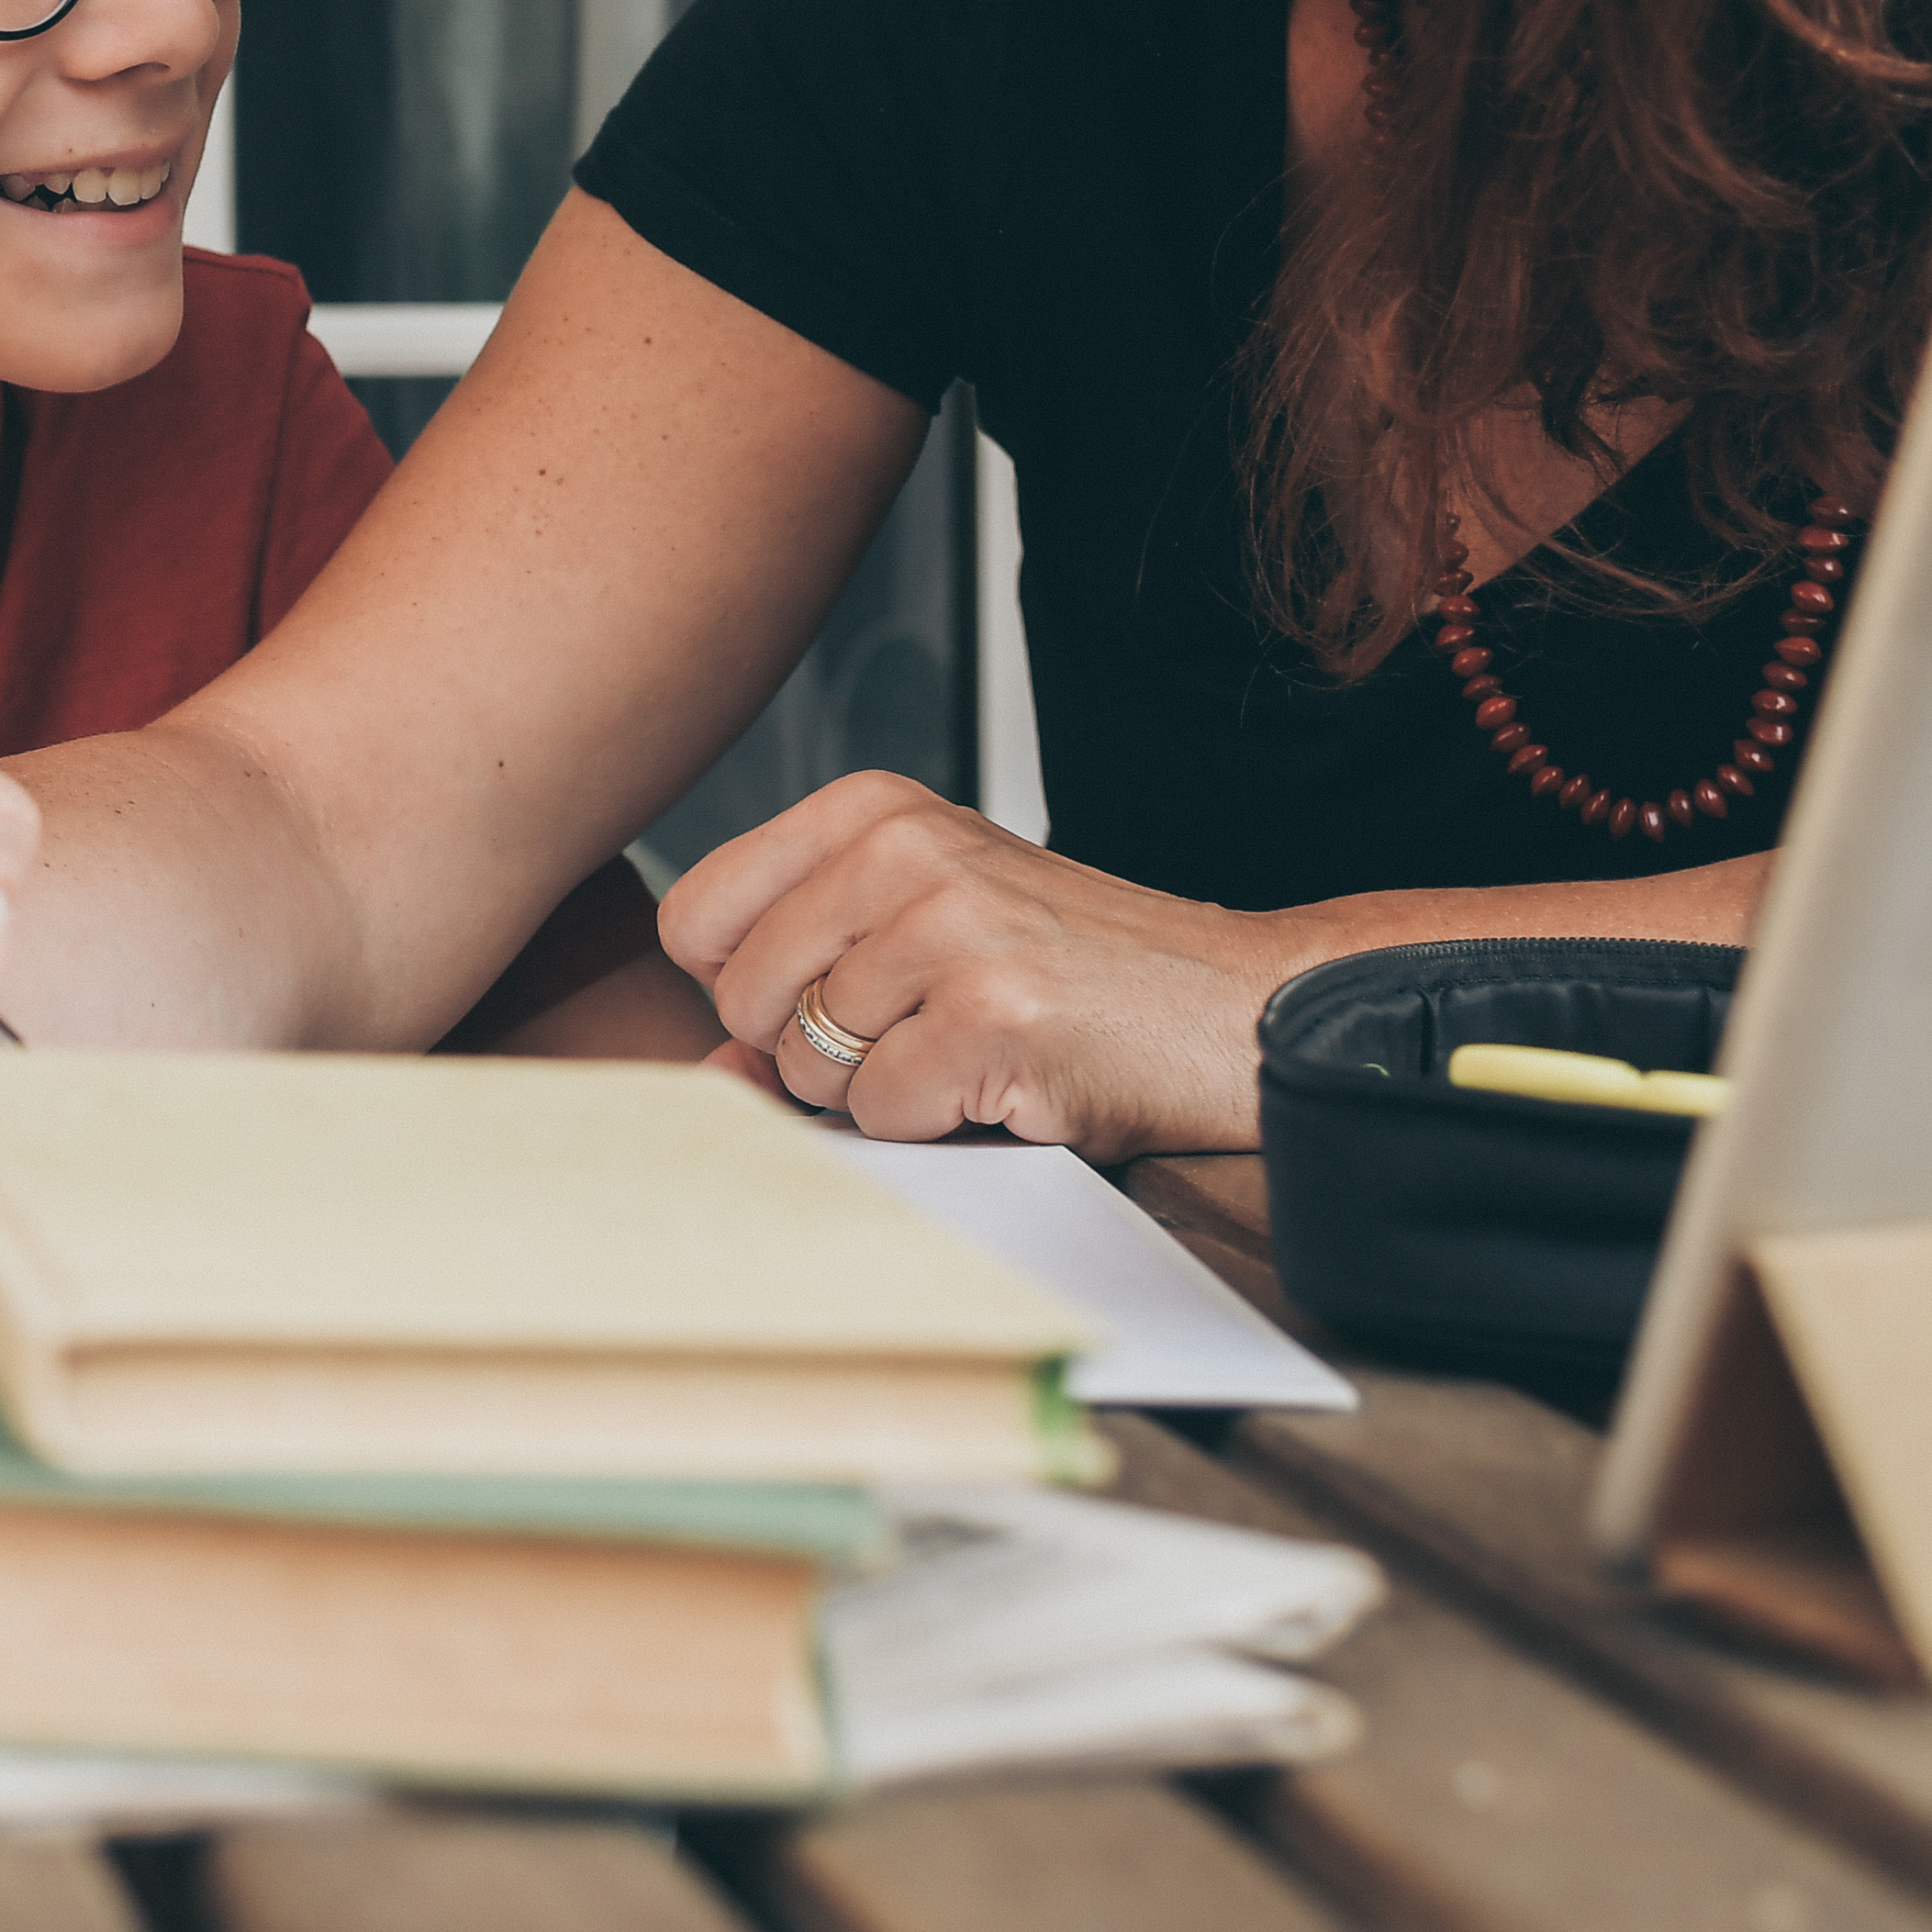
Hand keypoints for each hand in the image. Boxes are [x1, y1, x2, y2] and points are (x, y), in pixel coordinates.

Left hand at [658, 772, 1309, 1154]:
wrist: (1236, 1006)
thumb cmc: (1074, 972)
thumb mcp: (924, 930)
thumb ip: (798, 980)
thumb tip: (706, 1072)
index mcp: (873, 809)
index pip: (695, 915)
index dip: (743, 984)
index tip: (831, 988)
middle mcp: (904, 850)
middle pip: (741, 998)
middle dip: (812, 1049)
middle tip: (920, 1028)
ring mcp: (949, 928)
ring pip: (807, 1063)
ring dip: (880, 1089)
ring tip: (971, 1047)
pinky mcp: (990, 1017)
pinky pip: (882, 1112)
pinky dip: (936, 1123)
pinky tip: (1006, 1079)